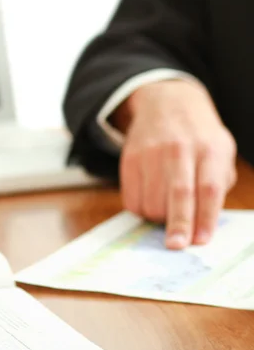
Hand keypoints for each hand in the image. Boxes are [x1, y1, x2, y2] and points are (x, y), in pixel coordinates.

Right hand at [113, 80, 236, 248]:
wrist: (165, 104)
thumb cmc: (198, 137)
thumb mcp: (220, 151)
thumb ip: (217, 183)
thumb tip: (204, 223)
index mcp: (210, 149)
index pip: (209, 188)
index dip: (205, 217)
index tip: (201, 240)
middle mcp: (180, 149)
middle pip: (179, 193)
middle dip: (178, 223)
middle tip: (176, 245)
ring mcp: (151, 152)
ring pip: (152, 198)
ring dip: (158, 218)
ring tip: (165, 215)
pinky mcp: (130, 158)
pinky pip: (131, 196)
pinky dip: (140, 209)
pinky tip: (149, 203)